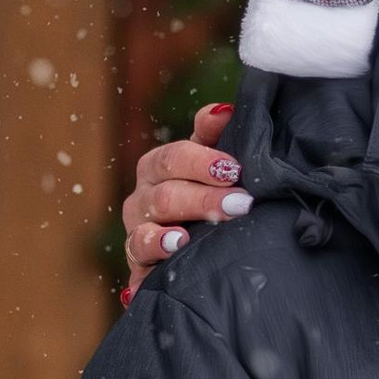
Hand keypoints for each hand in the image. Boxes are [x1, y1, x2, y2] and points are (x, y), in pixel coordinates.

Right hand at [124, 100, 251, 295]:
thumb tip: (222, 112)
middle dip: (203, 199)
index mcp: (159, 168)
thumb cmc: (210, 194)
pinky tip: (171, 253)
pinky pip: (139, 261)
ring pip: (147, 229)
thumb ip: (215, 136)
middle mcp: (142, 199)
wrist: (204, 250)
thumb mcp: (214, 164)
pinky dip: (152, 257)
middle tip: (240, 204)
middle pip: (165, 194)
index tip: (235, 168)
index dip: (203, 161)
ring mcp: (138, 233)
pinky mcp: (140, 266)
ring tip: (191, 236)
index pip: (174, 158)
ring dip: (172, 233)